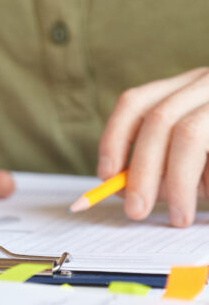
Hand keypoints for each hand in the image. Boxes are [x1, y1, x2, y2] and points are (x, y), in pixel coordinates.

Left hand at [98, 67, 208, 226]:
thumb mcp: (192, 155)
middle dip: (141, 171)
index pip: (135, 102)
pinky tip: (207, 196)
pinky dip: (205, 179)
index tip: (106, 175)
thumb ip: (161, 164)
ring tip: (179, 217)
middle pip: (159, 120)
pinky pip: (208, 151)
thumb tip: (122, 186)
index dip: (113, 138)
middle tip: (135, 211)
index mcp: (187, 87)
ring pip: (188, 133)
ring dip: (176, 181)